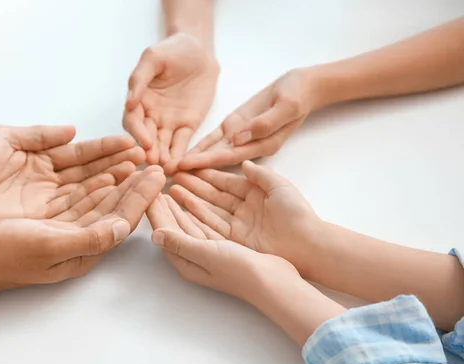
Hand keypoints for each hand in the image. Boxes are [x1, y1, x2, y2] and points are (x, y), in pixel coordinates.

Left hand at [0, 125, 145, 236]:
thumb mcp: (3, 138)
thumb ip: (39, 135)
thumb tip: (73, 130)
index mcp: (41, 159)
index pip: (81, 153)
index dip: (105, 148)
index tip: (130, 143)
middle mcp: (50, 181)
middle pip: (90, 173)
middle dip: (118, 165)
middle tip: (145, 160)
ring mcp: (47, 202)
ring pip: (87, 192)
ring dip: (113, 182)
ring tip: (138, 173)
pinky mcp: (41, 221)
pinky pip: (74, 210)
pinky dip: (95, 201)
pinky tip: (114, 191)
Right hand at [0, 166, 165, 289]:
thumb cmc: (1, 254)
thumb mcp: (46, 244)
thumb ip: (87, 239)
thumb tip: (123, 228)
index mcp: (82, 252)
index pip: (121, 221)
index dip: (141, 198)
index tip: (158, 175)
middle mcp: (78, 245)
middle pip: (116, 212)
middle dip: (137, 190)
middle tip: (158, 167)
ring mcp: (64, 235)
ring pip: (101, 207)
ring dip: (121, 187)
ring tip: (138, 168)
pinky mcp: (51, 226)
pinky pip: (82, 205)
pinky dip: (97, 189)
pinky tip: (105, 178)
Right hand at [123, 33, 218, 168]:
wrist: (199, 51)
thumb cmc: (172, 51)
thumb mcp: (152, 58)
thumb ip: (140, 78)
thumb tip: (129, 101)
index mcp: (138, 101)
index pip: (132, 121)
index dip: (137, 132)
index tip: (144, 142)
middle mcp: (150, 116)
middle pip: (147, 137)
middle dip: (150, 151)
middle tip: (153, 163)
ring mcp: (169, 123)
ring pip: (163, 144)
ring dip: (163, 157)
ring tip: (166, 169)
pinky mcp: (187, 126)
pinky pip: (182, 143)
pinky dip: (180, 155)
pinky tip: (179, 166)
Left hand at [147, 193, 299, 303]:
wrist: (272, 282)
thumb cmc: (239, 270)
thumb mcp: (206, 253)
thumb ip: (180, 242)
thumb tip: (153, 234)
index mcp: (186, 262)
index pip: (164, 232)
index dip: (155, 212)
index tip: (147, 192)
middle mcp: (194, 259)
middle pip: (173, 229)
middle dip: (163, 208)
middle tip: (154, 187)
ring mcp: (208, 254)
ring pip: (187, 226)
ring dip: (177, 209)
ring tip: (169, 191)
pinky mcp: (223, 249)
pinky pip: (202, 227)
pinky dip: (194, 214)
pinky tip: (191, 205)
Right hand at [169, 161, 320, 276]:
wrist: (307, 245)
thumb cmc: (296, 214)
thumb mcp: (279, 186)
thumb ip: (260, 174)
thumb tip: (245, 163)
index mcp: (255, 194)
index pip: (226, 182)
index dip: (207, 174)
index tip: (189, 166)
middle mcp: (244, 209)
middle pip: (213, 196)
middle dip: (193, 186)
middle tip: (173, 176)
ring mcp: (238, 225)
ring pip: (209, 210)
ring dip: (190, 200)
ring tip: (171, 190)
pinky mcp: (235, 241)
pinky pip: (211, 226)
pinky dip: (196, 217)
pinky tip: (181, 209)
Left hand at [178, 68, 320, 169]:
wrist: (302, 86)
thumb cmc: (297, 95)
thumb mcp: (286, 107)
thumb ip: (264, 124)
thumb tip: (238, 138)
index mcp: (263, 146)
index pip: (228, 157)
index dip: (206, 163)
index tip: (185, 167)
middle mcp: (248, 147)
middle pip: (216, 159)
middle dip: (193, 167)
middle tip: (166, 173)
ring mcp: (240, 137)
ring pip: (212, 151)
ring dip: (192, 159)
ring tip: (168, 166)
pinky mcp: (235, 127)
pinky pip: (214, 138)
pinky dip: (199, 146)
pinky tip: (181, 152)